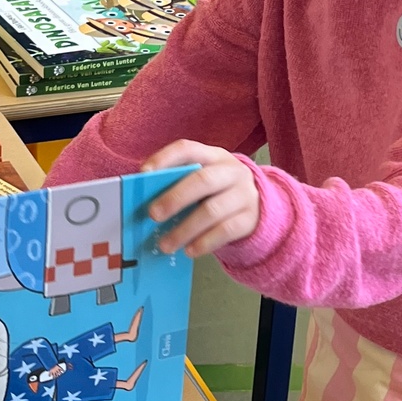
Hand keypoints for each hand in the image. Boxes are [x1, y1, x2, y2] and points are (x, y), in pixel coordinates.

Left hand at [142, 140, 261, 258]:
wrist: (258, 207)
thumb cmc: (217, 193)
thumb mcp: (202, 180)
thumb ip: (178, 184)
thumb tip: (144, 200)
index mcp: (213, 156)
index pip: (188, 149)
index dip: (165, 159)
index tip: (144, 173)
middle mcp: (232, 172)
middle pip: (203, 180)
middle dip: (175, 198)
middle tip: (153, 215)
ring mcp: (245, 195)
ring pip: (213, 210)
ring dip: (185, 229)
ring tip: (165, 245)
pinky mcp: (251, 218)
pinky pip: (226, 231)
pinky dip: (204, 242)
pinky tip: (189, 251)